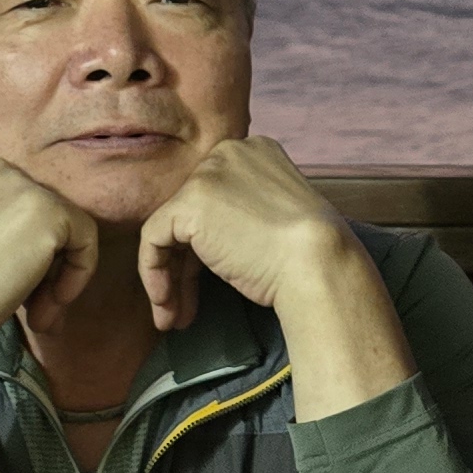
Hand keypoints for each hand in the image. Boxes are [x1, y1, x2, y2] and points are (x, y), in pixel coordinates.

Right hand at [0, 157, 98, 354]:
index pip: (11, 208)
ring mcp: (22, 186)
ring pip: (63, 230)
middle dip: (40, 269)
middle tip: (30, 310)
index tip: (9, 291)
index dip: (16, 253)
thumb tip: (31, 256)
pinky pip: (84, 241)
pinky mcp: (48, 211)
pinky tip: (50, 306)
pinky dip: (76, 276)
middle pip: (39, 217)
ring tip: (38, 319)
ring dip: (54, 280)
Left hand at [138, 136, 362, 329]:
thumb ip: (246, 216)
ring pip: (170, 230)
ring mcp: (207, 175)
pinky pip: (153, 239)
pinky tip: (168, 305)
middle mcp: (229, 154)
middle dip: (184, 268)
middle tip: (184, 309)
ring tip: (173, 318)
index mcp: (256, 153)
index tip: (207, 285)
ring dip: (169, 279)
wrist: (318, 262)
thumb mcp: (278, 220)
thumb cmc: (310, 255)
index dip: (204, 247)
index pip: (214, 200)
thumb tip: (214, 243)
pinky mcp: (188, 202)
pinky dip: (155, 274)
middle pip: (190, 215)